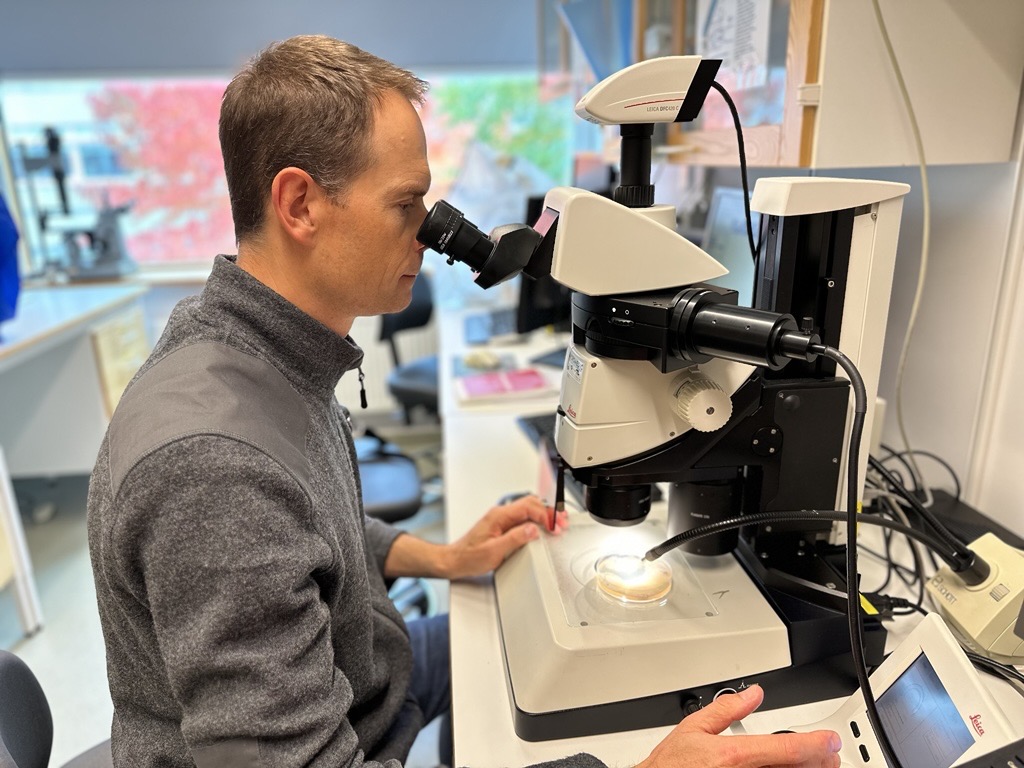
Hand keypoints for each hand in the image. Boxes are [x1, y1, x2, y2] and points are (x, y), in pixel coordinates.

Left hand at [443, 494, 567, 579]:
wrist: (454, 560)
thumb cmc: (469, 557)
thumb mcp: (493, 552)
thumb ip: (514, 539)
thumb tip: (532, 530)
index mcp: (499, 516)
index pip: (528, 507)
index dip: (545, 515)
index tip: (555, 526)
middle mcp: (500, 514)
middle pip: (530, 504)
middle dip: (549, 511)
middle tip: (562, 522)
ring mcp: (501, 519)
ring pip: (528, 508)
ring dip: (544, 513)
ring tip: (557, 522)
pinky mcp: (502, 526)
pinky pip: (523, 517)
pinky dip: (537, 519)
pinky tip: (543, 526)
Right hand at [638, 686, 840, 767]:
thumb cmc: (668, 767)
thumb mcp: (693, 729)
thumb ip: (726, 709)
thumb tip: (753, 694)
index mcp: (733, 757)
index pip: (787, 751)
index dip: (816, 745)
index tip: (830, 741)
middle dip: (818, 760)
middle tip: (827, 754)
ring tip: (813, 764)